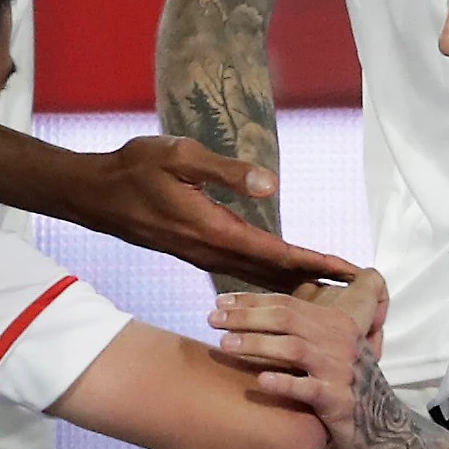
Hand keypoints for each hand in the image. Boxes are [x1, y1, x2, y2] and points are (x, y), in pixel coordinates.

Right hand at [74, 136, 364, 287]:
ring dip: (292, 282)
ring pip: (258, 275)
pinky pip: (242, 270)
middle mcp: (211, 251)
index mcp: (215, 231)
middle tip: (353, 291)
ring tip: (326, 288)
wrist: (95, 194)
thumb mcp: (180, 156)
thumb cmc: (136, 168)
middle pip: (273, 274)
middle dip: (314, 281)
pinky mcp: (195, 251)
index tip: (348, 271)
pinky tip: (279, 277)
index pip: (277, 253)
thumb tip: (272, 185)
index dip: (315, 262)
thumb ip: (227, 171)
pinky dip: (269, 276)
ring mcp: (202, 255)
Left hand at [207, 269, 385, 436]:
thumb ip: (307, 329)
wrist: (383, 429)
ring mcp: (341, 370)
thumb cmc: (346, 387)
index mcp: (337, 324)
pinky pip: (309, 388)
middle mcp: (340, 341)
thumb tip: (262, 313)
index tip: (220, 302)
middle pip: (287, 319)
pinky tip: (261, 381)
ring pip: (294, 348)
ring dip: (256, 344)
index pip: (288, 304)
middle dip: (246, 316)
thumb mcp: (334, 350)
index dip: (251, 300)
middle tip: (211, 320)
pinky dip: (284, 383)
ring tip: (224, 345)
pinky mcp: (340, 400)